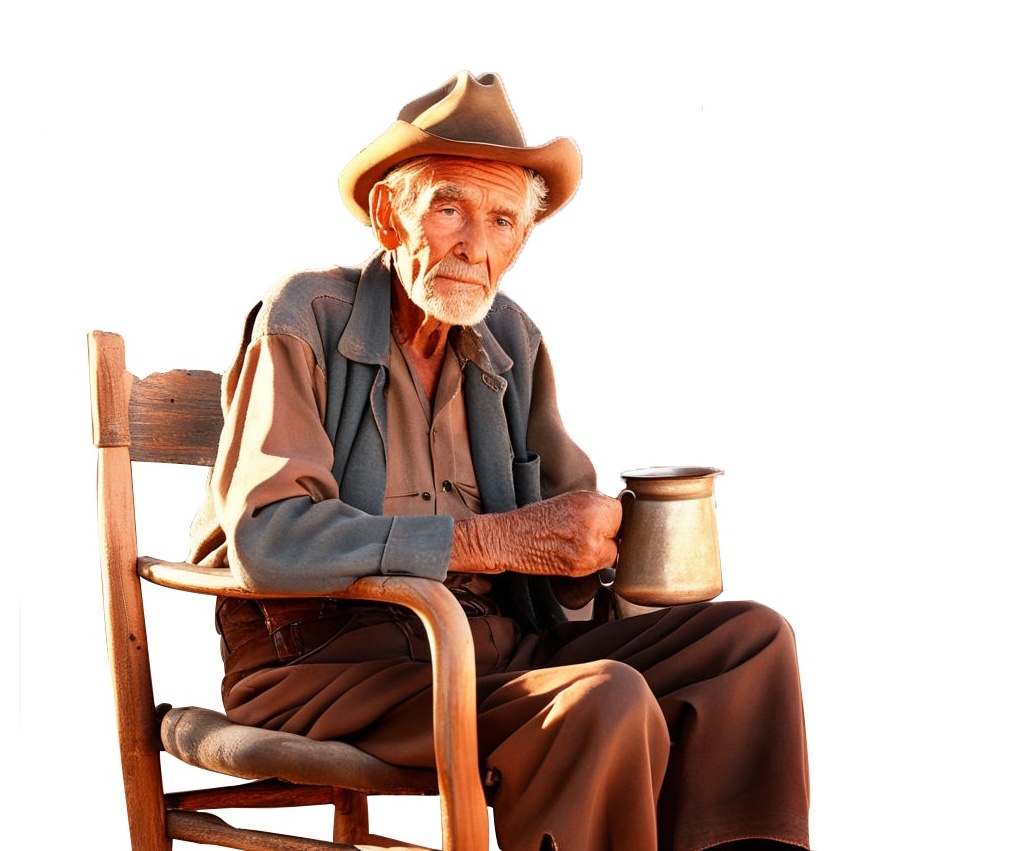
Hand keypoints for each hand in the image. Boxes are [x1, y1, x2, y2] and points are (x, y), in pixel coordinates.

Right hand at [451, 491, 621, 576]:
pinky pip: (601, 564)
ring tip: (580, 541)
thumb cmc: (535, 518)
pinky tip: (575, 551)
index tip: (601, 518)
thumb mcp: (572, 500)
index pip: (623, 512)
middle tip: (589, 530)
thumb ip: (598, 507)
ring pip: (614, 551)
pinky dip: (592, 560)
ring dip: (603, 548)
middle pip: (621, 533)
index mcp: (591, 506)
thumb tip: (618, 516)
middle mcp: (593, 527)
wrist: (511, 538)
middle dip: (610, 533)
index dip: (612, 516)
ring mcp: (588, 551)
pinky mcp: (581, 568)